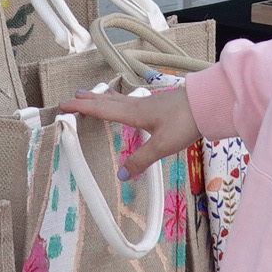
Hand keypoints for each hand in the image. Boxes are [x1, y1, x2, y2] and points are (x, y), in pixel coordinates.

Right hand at [65, 84, 201, 176]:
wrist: (207, 104)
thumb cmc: (185, 122)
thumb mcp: (162, 146)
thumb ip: (141, 160)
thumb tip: (121, 176)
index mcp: (133, 112)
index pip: (101, 109)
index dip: (81, 107)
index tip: (63, 105)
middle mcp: (137, 104)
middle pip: (107, 100)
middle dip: (89, 99)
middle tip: (73, 97)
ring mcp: (148, 102)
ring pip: (119, 99)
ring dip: (103, 98)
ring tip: (93, 96)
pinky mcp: (158, 104)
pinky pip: (130, 101)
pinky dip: (118, 101)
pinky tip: (126, 105)